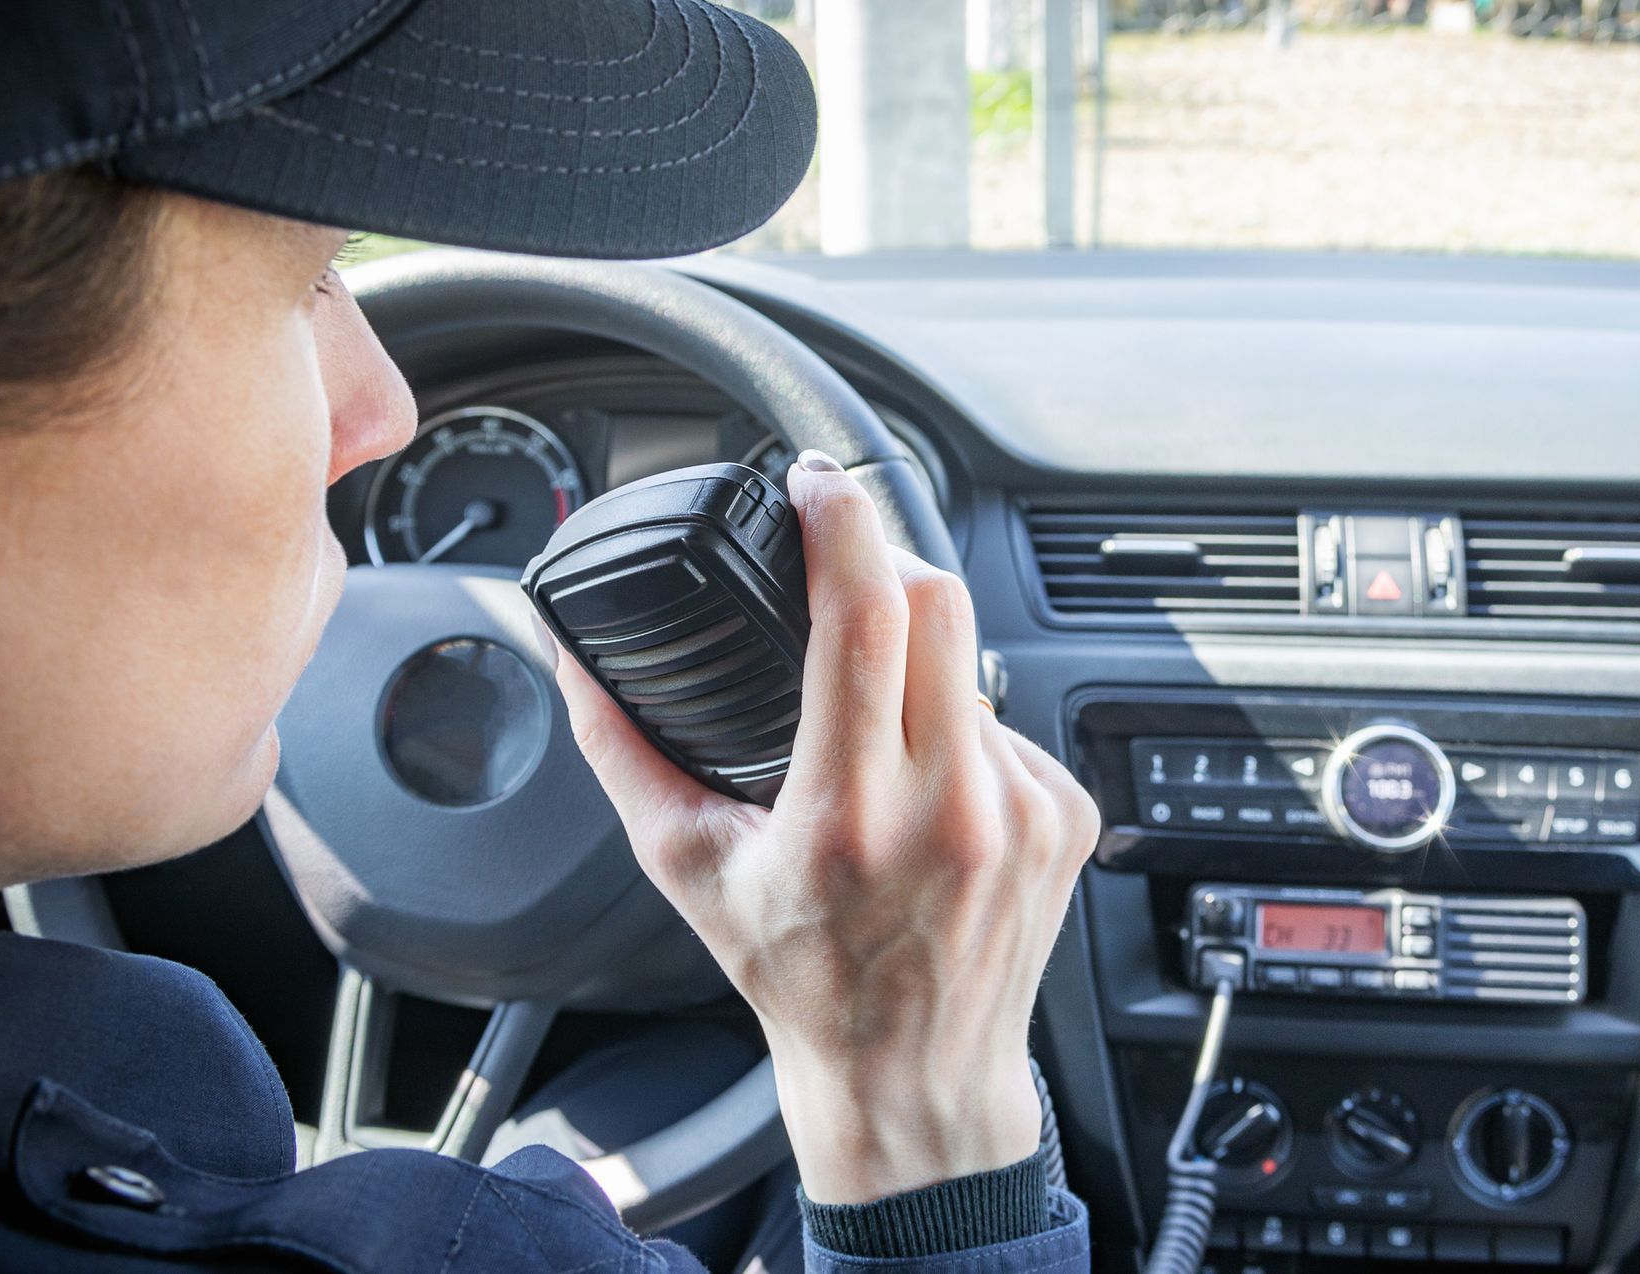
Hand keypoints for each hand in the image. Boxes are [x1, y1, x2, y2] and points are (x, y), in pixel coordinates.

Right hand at [552, 452, 1100, 1204]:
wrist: (917, 1080)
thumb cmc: (803, 986)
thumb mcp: (689, 871)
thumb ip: (624, 753)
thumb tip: (574, 662)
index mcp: (852, 816)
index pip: (866, 616)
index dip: (840, 524)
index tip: (815, 484)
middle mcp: (954, 807)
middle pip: (939, 602)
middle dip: (883, 565)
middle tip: (840, 579)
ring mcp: (1025, 810)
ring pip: (973, 662)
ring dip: (920, 663)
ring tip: (874, 734)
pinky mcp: (1065, 816)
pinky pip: (1010, 721)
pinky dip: (961, 727)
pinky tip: (927, 786)